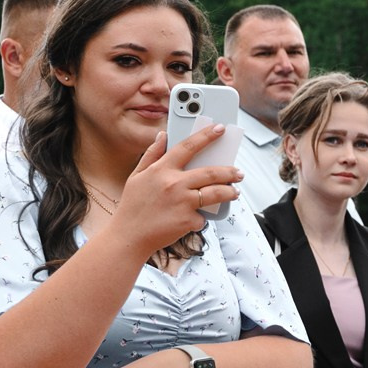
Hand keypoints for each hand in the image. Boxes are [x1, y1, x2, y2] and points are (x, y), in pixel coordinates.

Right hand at [110, 125, 242, 257]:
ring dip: (230, 192)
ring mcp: (182, 202)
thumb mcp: (136, 176)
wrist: (129, 237)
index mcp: (161, 170)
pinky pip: (203, 216)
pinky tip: (198, 218)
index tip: (220, 129)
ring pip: (216, 193)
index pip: (188, 146)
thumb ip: (151, 155)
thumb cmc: (132, 207)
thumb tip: (162, 136)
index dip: (206, 136)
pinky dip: (202, 217)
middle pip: (211, 172)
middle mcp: (174, 184)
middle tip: (238, 172)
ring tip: (235, 192)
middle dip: (229, 171)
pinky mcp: (188, 220)